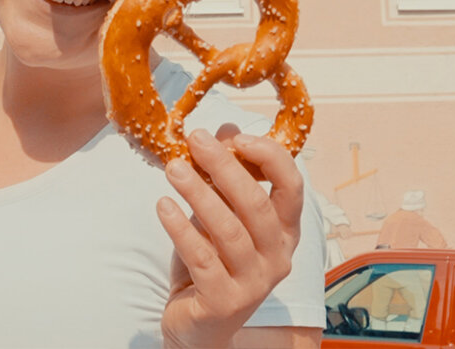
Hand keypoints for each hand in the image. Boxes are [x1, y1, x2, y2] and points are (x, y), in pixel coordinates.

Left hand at [157, 125, 303, 348]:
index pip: (292, 187)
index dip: (270, 158)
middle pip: (257, 204)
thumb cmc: (211, 262)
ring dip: (198, 194)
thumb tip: (225, 130)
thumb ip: (225, 177)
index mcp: (284, 231)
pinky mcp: (225, 301)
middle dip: (225, 167)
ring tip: (173, 168)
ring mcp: (254, 282)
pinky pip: (202, 258)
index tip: (236, 137)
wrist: (199, 324)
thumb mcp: (219, 215)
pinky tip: (162, 206)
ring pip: (229, 230)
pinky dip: (180, 229)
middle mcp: (277, 256)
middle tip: (194, 140)